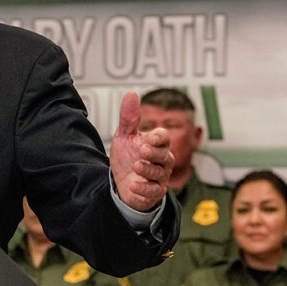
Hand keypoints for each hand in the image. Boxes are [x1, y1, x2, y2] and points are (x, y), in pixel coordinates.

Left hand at [109, 92, 173, 210]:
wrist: (121, 182)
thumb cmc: (127, 156)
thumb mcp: (124, 135)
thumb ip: (129, 117)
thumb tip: (131, 94)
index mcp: (157, 144)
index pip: (164, 137)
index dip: (159, 137)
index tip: (149, 137)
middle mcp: (162, 160)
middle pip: (165, 155)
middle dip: (154, 153)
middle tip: (141, 151)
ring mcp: (160, 177)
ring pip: (160, 173)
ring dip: (148, 170)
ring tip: (136, 166)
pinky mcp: (155, 192)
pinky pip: (154, 191)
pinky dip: (144, 188)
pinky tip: (133, 185)